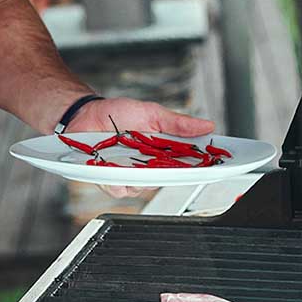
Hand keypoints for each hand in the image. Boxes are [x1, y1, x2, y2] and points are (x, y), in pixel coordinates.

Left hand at [68, 97, 215, 198]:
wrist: (85, 114)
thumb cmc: (117, 114)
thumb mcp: (151, 113)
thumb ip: (177, 123)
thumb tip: (207, 125)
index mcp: (162, 152)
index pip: (188, 164)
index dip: (203, 167)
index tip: (217, 165)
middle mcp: (148, 167)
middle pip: (168, 180)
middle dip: (172, 174)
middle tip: (172, 163)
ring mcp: (129, 175)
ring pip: (143, 187)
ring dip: (140, 176)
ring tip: (134, 160)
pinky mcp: (109, 180)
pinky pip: (119, 188)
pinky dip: (117, 180)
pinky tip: (114, 169)